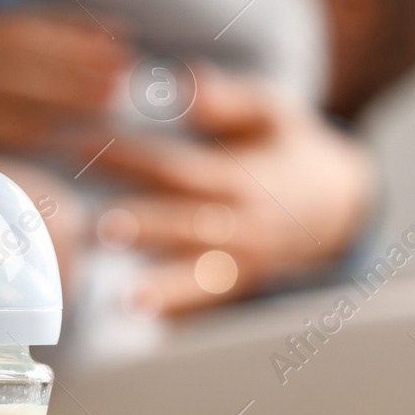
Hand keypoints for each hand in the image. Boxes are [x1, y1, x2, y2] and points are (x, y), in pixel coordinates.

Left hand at [90, 71, 375, 313]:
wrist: (334, 205)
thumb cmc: (285, 148)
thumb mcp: (271, 111)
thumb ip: (230, 100)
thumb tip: (188, 84)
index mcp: (242, 178)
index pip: (176, 168)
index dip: (129, 159)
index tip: (79, 149)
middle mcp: (243, 225)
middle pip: (187, 225)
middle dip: (146, 228)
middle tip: (101, 229)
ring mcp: (243, 264)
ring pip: (202, 280)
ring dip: (165, 291)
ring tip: (128, 302)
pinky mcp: (238, 289)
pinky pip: (209, 311)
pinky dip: (181, 320)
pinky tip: (147, 330)